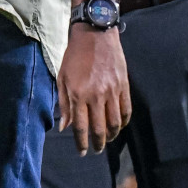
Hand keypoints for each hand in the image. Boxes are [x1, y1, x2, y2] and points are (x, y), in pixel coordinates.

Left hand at [57, 24, 130, 154]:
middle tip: (95, 150)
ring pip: (115, 124)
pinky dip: (123, 123)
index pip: (81, 127)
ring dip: (111, 136)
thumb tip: (64, 127)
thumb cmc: (74, 56)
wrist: (95, 35)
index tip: (82, 152)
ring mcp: (113, 92)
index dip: (81, 143)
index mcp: (78, 94)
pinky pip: (126, 111)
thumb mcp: (62, 77)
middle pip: (100, 129)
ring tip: (106, 140)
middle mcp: (96, 96)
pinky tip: (118, 127)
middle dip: (97, 144)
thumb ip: (64, 104)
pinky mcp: (124, 87)